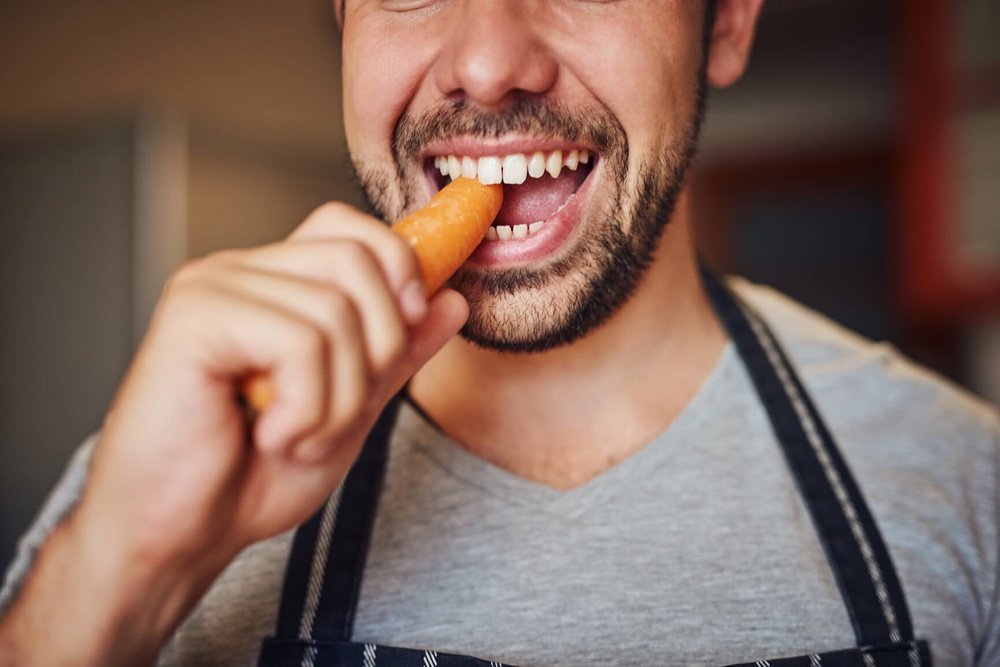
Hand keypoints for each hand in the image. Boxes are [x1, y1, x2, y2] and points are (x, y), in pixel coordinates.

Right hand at [0, 202, 468, 665]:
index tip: (411, 326)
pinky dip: (307, 408)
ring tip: (297, 437)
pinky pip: (300, 341)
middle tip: (338, 413)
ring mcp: (213, 288)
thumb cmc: (250, 478)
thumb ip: (396, 354)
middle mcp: (240, 272)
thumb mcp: (349, 410)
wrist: (177, 539)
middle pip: (357, 259)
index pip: (351, 228)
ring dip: (339, 399)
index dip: (399, 266)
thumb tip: (451, 300)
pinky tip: (269, 437)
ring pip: (337, 310)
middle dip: (380, 348)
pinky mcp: (194, 317)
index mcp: (273, 285)